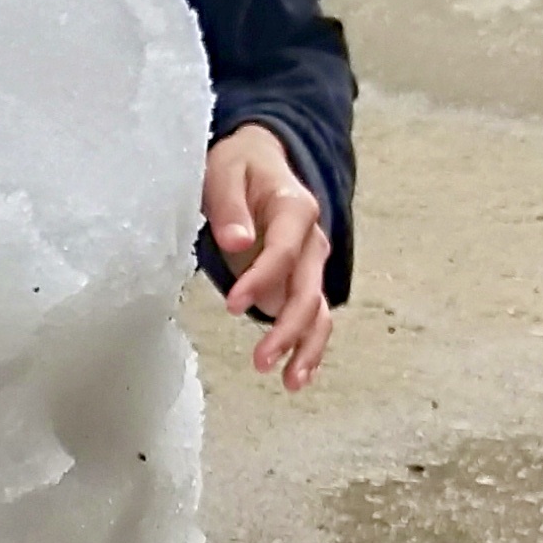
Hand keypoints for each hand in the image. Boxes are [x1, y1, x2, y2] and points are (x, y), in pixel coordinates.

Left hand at [203, 124, 331, 389]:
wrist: (259, 160)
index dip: (261, 280)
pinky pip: (311, 315)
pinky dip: (309, 345)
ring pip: (317, 310)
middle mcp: (311, 240)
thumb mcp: (225, 170)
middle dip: (288, 329)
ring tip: (290, 382)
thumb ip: (229, 205)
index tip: (233, 306)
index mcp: (295, 208)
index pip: (283, 252)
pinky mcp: (300, 280)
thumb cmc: (238, 165)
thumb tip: (237, 242)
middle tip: (261, 360)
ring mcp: (310, 263)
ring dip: (306, 347)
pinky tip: (297, 374)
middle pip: (307, 291)